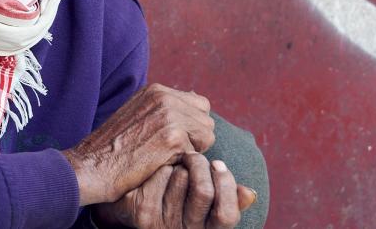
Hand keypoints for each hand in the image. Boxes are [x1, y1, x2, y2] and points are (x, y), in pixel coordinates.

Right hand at [62, 84, 215, 205]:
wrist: (91, 167)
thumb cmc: (112, 149)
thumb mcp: (136, 115)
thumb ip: (164, 107)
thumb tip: (196, 99)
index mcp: (156, 90)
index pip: (200, 104)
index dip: (191, 126)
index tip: (172, 140)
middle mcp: (164, 97)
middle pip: (207, 119)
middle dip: (195, 138)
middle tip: (169, 153)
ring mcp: (169, 115)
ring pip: (207, 136)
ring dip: (191, 151)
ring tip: (163, 158)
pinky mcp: (172, 138)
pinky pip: (196, 154)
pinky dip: (182, 164)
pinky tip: (159, 166)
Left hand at [93, 154, 256, 227]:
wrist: (124, 199)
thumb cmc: (167, 194)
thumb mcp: (198, 196)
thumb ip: (224, 195)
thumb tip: (250, 193)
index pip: (226, 216)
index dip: (226, 187)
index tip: (218, 163)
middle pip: (203, 192)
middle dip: (199, 163)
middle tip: (192, 153)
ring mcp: (163, 225)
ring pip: (180, 178)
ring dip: (176, 160)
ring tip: (170, 159)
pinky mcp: (144, 215)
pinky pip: (159, 175)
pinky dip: (158, 162)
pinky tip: (152, 164)